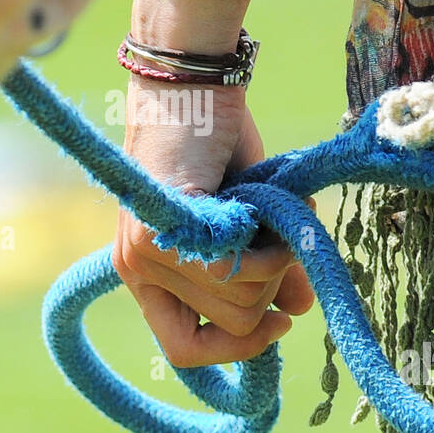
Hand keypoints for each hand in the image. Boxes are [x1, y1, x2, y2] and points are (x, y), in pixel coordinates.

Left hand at [111, 0, 314, 368]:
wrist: (191, 81)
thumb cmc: (217, 144)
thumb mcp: (246, 220)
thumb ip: (265, 270)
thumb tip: (297, 311)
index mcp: (148, 274)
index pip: (183, 351)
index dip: (238, 348)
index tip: (281, 320)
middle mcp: (136, 270)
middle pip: (230, 324)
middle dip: (271, 287)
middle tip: (279, 236)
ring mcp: (143, 253)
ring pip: (239, 300)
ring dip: (276, 260)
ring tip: (271, 213)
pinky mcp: (161, 231)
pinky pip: (237, 269)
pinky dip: (271, 243)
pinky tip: (267, 208)